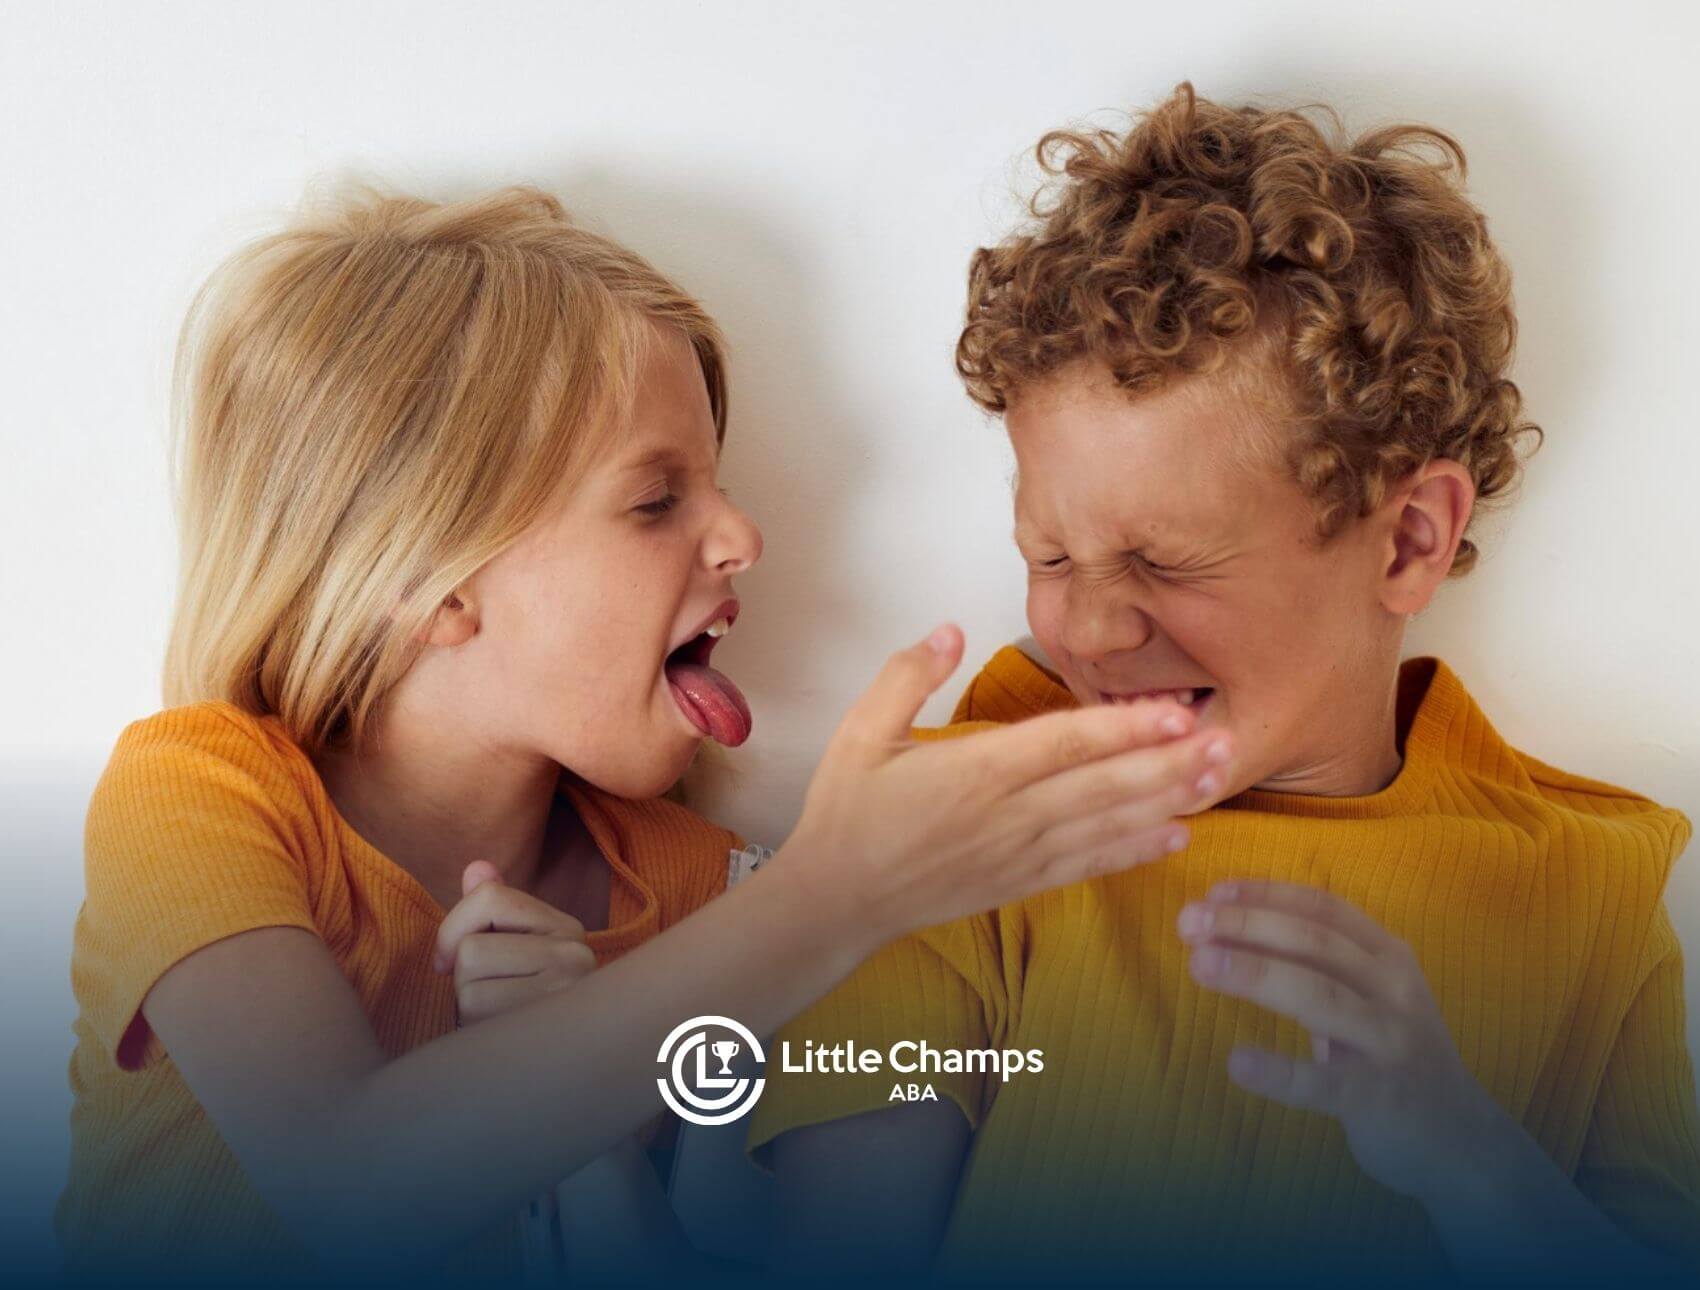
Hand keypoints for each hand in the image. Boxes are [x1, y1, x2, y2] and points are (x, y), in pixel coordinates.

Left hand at [434, 861, 597, 1026]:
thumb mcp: (512, 954)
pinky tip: (497, 1040)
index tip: (450, 960)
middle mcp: (575, 955)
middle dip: (464, 978)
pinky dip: (472, 1029)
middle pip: (472, 947)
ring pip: (469, 979)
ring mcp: (563, 992)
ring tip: (494, 1022)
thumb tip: (476, 868)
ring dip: (467, 1006)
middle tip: (490, 1001)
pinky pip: (474, 1011)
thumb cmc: (521, 1010)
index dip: (454, 927)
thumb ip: (495, 911)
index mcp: (567, 929)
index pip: (490, 897)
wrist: (558, 1077)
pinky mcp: (543, 1027)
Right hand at [780, 623, 1235, 944]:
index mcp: (972, 774)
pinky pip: (1089, 864)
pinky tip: (1177, 835)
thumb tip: (949, 628)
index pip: (1062, 745)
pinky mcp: (1020, 882)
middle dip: (1169, 764)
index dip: (1123, 728)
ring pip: (1106, 824)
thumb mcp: (860, 733)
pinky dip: (1134, 850)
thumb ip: (907, 677)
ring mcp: (1018, 854)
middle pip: (1102, 786)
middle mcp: (1006, 816)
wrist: (835, 899)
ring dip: (1167, 801)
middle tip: (1227, 739)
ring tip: (1218, 776)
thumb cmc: (847, 813)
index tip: (1174, 709)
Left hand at [1177, 879, 1515, 1203]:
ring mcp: (1391, 1042)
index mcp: (1388, 956)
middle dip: (1249, 924)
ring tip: (1199, 963)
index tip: (1213, 893)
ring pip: (1320, 995)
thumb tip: (1228, 926)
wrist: (1461, 1139)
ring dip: (1256, 973)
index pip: (1323, 909)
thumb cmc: (1391, 1053)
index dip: (1266, 895)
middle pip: (1315, 942)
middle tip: (1188, 921)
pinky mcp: (1380, 1097)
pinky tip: (1237, 1063)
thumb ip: (1314, 963)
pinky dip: (1281, 1072)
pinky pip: (1326, 1082)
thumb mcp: (1366, 996)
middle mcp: (1395, 989)